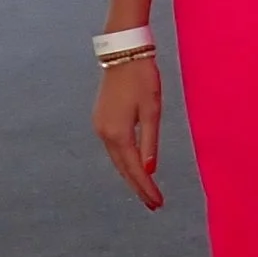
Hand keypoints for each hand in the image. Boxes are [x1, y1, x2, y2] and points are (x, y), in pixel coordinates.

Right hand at [92, 55, 163, 208]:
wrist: (123, 52)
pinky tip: (133, 166)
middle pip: (123, 168)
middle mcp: (104, 133)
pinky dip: (124, 161)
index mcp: (118, 133)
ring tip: (146, 191)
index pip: (135, 169)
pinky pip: (113, 148)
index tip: (158, 203)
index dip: (146, 188)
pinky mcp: (100, 119)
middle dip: (138, 187)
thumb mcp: (152, 110)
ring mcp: (99, 126)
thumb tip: (149, 169)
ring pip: (117, 159)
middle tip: (154, 204)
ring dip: (131, 175)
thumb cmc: (142, 78)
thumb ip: (150, 141)